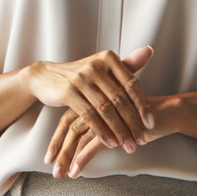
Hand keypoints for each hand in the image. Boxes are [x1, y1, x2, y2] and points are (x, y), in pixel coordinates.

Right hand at [29, 47, 153, 160]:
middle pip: (119, 98)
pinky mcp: (68, 92)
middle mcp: (96, 65)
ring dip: (119, 130)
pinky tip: (110, 142)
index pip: (131, 84)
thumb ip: (127, 63)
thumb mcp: (102, 67)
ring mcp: (81, 78)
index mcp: (108, 58)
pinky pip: (89, 115)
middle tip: (142, 140)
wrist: (46, 76)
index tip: (150, 123)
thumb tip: (150, 50)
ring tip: (128, 145)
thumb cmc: (80, 74)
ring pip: (105, 109)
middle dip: (132, 122)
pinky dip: (101, 131)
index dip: (142, 105)